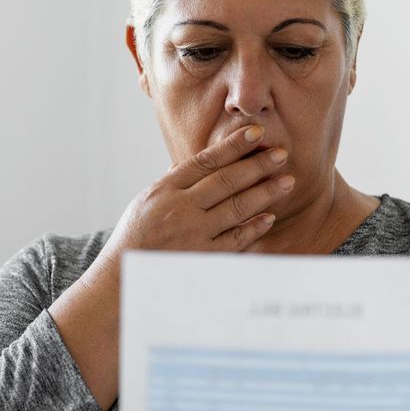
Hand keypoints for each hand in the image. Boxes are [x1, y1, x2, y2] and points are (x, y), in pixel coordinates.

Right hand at [101, 124, 294, 258]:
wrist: (122, 277)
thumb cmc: (136, 236)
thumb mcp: (148, 201)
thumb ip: (175, 183)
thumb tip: (199, 163)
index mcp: (165, 189)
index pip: (205, 161)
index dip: (233, 146)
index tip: (256, 133)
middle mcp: (180, 208)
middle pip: (226, 181)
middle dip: (257, 165)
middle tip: (281, 154)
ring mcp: (192, 234)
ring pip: (236, 207)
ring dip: (265, 193)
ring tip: (286, 181)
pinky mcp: (202, 257)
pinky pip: (235, 240)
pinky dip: (253, 227)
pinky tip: (269, 217)